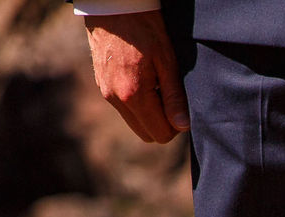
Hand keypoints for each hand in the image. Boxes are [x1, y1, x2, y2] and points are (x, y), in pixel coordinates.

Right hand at [84, 11, 189, 143]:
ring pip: (135, 122)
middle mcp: (115, 98)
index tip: (181, 107)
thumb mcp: (166, 60)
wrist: (113, 6)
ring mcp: (106, 93)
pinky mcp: (102, 85)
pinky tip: (145, 81)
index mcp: (133, 95)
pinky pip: (124, 108)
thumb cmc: (144, 28)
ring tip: (158, 86)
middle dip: (163, 124)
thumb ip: (174, 96)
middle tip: (172, 98)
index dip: (175, 126)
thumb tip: (182, 125)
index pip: (159, 134)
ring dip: (150, 113)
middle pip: (146, 134)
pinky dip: (138, 103)